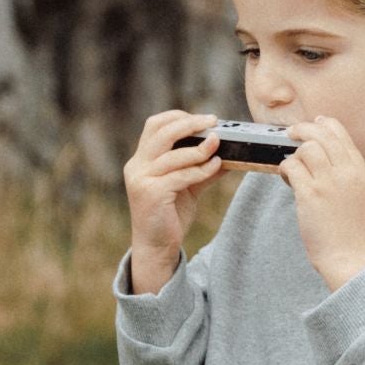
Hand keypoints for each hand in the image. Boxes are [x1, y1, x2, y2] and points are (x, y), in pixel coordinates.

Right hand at [124, 110, 220, 293]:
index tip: (204, 119)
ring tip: (219, 145)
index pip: (155, 125)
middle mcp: (137, 166)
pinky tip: (215, 166)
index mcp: (141, 160)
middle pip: (162, 132)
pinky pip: (181, 175)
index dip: (179, 117)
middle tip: (213, 122)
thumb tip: (228, 153)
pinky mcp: (151, 194)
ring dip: (199, 149)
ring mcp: (141, 180)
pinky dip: (200, 169)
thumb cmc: (170, 215)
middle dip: (190, 124)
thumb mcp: (188, 186)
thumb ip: (201, 168)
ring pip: (174, 155)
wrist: (157, 247)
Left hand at [281, 116, 364, 290]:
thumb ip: (346, 173)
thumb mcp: (360, 194)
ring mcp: (329, 182)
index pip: (341, 134)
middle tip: (290, 133)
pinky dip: (285, 169)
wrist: (350, 257)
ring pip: (306, 148)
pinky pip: (292, 167)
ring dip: (294, 155)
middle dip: (303, 129)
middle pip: (322, 134)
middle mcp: (346, 172)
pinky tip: (287, 179)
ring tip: (292, 169)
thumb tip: (321, 154)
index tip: (313, 124)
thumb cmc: (351, 231)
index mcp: (359, 171)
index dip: (324, 125)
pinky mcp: (310, 195)